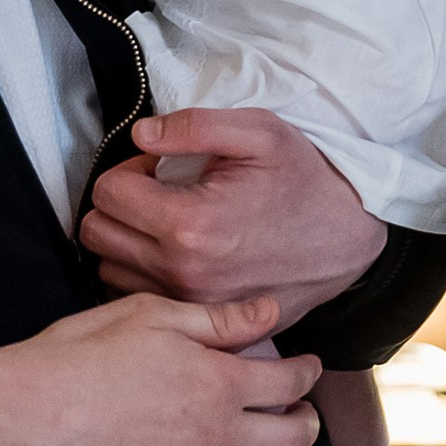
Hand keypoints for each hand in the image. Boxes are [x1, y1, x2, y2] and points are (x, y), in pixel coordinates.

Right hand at [0, 293, 320, 445]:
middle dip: (307, 423)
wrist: (27, 417)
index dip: (307, 373)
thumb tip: (268, 312)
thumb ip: (217, 319)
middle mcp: (218, 435)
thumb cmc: (80, 356)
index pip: (288, 381)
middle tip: (305, 415)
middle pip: (291, 437)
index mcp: (219, 381)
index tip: (309, 368)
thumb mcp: (150, 316)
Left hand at [79, 109, 388, 323]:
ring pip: (110, 270)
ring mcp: (191, 302)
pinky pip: (139, 296)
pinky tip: (177, 252)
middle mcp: (183, 271)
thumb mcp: (258, 132)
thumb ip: (193, 126)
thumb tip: (141, 134)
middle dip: (118, 205)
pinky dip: (143, 273)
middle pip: (97, 234)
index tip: (156, 169)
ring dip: (127, 242)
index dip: (126, 171)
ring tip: (168, 222)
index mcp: (190, 223)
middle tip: (156, 192)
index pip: (105, 194)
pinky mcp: (201, 319)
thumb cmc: (304, 181)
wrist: (348, 238)